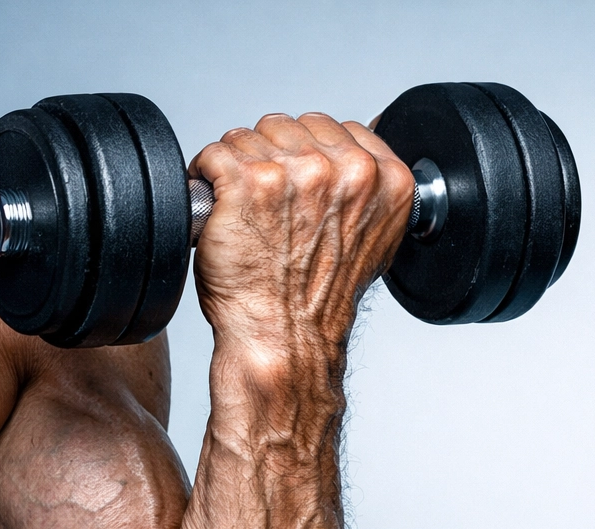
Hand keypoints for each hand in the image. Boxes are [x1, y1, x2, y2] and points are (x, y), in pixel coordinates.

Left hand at [189, 112, 414, 384]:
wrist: (287, 336)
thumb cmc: (319, 297)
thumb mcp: (374, 238)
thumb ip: (370, 190)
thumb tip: (353, 154)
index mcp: (387, 178)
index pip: (333, 127)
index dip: (308, 157)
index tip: (300, 192)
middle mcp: (347, 170)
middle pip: (287, 126)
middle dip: (271, 160)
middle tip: (272, 209)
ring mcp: (297, 172)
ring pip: (247, 137)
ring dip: (238, 171)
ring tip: (248, 214)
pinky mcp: (248, 180)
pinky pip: (213, 155)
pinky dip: (207, 181)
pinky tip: (224, 213)